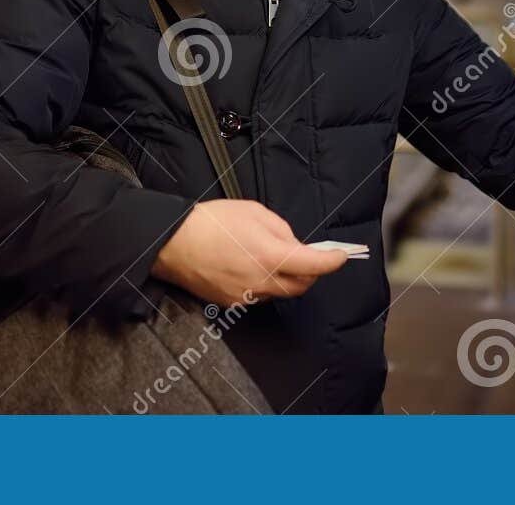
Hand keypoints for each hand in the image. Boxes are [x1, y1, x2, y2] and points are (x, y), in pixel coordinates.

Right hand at [150, 199, 348, 306]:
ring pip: (281, 292)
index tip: (340, 256)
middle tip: (310, 256)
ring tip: (276, 258)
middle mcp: (262, 281)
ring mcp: (247, 296)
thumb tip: (295, 245)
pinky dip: (267, 284)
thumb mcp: (255, 212)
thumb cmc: (212, 222)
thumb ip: (282, 230)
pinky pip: (261, 296)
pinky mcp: (233, 303)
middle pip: (301, 286)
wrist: (173, 242)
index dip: (332, 262)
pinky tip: (254, 267)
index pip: (314, 266)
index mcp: (270, 255)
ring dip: (288, 278)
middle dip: (311, 272)